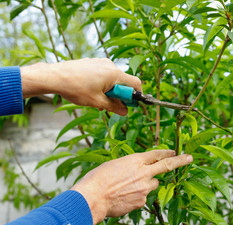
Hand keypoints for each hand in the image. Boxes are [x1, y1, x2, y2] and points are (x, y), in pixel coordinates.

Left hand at [21, 58, 140, 114]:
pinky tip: (90, 92)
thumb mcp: (97, 101)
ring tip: (96, 100)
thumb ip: (114, 107)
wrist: (54, 76)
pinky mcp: (92, 63)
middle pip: (123, 82)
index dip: (136, 96)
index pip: (135, 83)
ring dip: (109, 91)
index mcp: (114, 74)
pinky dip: (102, 85)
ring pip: (112, 79)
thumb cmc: (75, 88)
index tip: (130, 105)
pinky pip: (103, 75)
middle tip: (110, 105)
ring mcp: (100, 63)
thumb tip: (125, 111)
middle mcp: (110, 65)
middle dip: (119, 95)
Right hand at [70, 150, 192, 224]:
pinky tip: (124, 196)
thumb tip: (138, 170)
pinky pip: (144, 197)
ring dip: (146, 184)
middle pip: (167, 165)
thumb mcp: (115, 164)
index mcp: (136, 160)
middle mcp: (144, 173)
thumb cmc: (98, 179)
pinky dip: (138, 195)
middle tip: (190, 158)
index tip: (175, 152)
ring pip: (153, 184)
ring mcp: (145, 188)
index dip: (167, 152)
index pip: (157, 154)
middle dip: (180, 161)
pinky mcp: (142, 201)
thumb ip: (131, 166)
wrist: (93, 197)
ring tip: (128, 186)